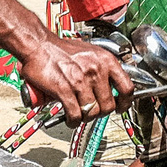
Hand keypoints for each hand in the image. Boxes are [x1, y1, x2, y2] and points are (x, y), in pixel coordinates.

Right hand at [18, 36, 135, 126]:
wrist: (39, 45)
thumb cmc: (61, 48)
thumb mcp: (91, 52)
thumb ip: (103, 68)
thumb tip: (113, 85)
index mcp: (105, 60)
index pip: (127, 88)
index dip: (125, 103)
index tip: (120, 107)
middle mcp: (96, 70)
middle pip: (108, 105)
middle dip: (100, 112)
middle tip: (93, 111)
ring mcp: (80, 81)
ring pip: (92, 112)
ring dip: (86, 118)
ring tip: (79, 114)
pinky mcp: (65, 90)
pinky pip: (75, 115)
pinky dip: (73, 121)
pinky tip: (70, 119)